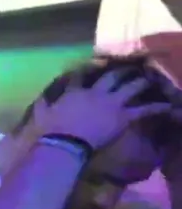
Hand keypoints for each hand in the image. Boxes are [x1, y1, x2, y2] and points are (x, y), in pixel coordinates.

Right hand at [33, 68, 176, 149]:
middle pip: (112, 76)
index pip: (80, 76)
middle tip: (130, 66)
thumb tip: (39, 99)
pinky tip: (168, 105)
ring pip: (131, 87)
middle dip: (121, 70)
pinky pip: (143, 110)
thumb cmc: (51, 131)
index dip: (86, 70)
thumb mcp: (41, 114)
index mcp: (75, 92)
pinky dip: (156, 107)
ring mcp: (112, 103)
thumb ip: (42, 104)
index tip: (90, 65)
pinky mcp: (123, 116)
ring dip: (141, 82)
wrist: (66, 143)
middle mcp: (96, 92)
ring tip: (150, 78)